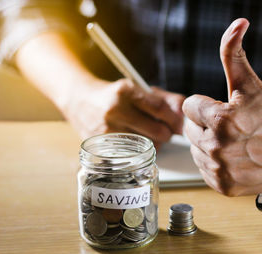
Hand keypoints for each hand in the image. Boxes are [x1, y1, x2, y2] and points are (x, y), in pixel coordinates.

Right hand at [65, 78, 184, 147]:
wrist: (78, 100)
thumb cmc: (114, 95)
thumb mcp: (138, 89)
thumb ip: (165, 99)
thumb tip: (183, 114)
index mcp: (125, 91)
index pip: (160, 109)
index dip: (174, 119)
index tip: (178, 124)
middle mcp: (115, 110)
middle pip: (157, 131)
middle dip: (167, 133)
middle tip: (165, 130)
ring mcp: (107, 130)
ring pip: (147, 145)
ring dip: (155, 143)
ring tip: (148, 134)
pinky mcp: (102, 146)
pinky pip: (134, 155)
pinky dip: (141, 151)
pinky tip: (137, 143)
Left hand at [182, 18, 261, 195]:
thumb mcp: (250, 82)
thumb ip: (233, 52)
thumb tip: (237, 24)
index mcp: (219, 120)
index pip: (189, 107)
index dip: (207, 106)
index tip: (226, 110)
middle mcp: (216, 148)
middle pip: (189, 130)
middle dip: (206, 124)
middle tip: (232, 127)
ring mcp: (220, 170)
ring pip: (195, 150)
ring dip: (209, 144)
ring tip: (234, 142)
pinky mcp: (224, 186)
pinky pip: (204, 171)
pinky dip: (215, 164)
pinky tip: (233, 157)